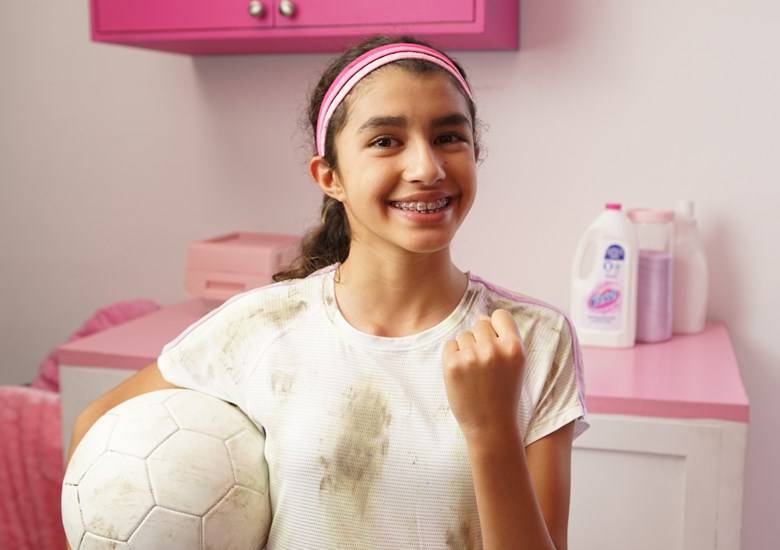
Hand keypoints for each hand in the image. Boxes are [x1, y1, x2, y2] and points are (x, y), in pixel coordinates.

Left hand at [442, 309, 525, 442]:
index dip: (495, 325)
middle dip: (480, 338)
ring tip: (474, 372)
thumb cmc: (503, 394)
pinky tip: (462, 373)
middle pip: (480, 323)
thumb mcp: (516, 365)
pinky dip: (453, 356)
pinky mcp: (452, 364)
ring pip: (464, 335)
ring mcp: (472, 356)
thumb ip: (504, 340)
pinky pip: (450, 345)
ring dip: (466, 348)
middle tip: (483, 362)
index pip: (500, 315)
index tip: (494, 339)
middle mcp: (494, 349)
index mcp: (514, 348)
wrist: (491, 426)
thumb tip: (483, 318)